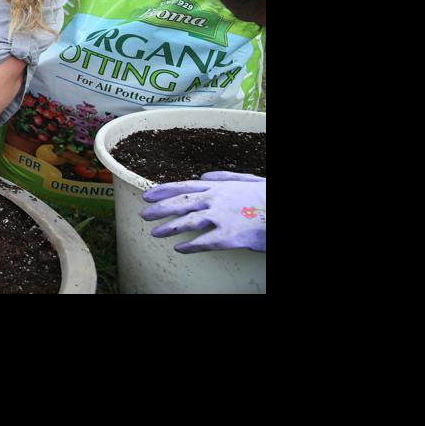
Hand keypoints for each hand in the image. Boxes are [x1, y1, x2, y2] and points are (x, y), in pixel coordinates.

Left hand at [139, 171, 265, 252]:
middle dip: (160, 209)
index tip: (148, 195)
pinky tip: (179, 249)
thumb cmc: (267, 196)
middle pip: (181, 203)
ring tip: (155, 233)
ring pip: (188, 222)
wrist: (280, 209)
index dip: (163, 191)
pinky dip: (190, 246)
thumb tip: (205, 176)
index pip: (184, 187)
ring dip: (169, 227)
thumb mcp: (248, 180)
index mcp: (219, 187)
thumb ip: (225, 176)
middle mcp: (216, 199)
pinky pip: (204, 242)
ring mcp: (222, 217)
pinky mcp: (230, 236)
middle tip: (144, 215)